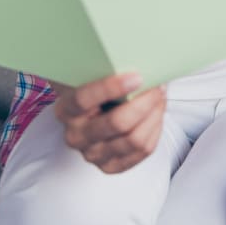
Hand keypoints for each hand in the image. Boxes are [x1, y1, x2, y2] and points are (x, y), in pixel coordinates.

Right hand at [51, 72, 165, 173]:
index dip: (110, 88)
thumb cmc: (95, 88)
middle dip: (144, 103)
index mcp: (65, 109)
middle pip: (116, 123)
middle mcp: (76, 136)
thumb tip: (138, 58)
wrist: (94, 112)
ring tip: (160, 97)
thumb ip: (105, 67)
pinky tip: (156, 114)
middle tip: (157, 87)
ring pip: (134, 139)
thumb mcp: (91, 74)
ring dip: (154, 115)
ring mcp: (93, 154)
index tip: (137, 76)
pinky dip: (155, 130)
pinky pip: (142, 151)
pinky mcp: (111, 166)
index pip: (84, 100)